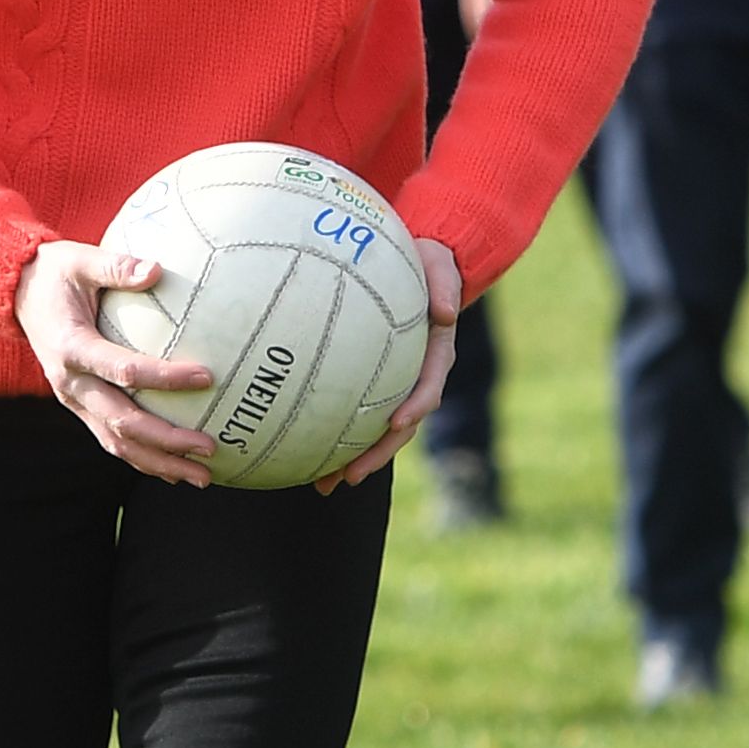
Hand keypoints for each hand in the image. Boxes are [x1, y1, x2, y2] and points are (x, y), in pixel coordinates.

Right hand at [15, 241, 214, 484]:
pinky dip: (143, 457)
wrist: (16, 294)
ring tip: (201, 476)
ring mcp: (73, 400)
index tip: (206, 377)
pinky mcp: (79, 407)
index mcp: (71, 348)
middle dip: (168, 440)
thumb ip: (117, 266)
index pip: (124, 370)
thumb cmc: (54, 272)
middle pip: (122, 422)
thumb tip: (157, 269)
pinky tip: (174, 468)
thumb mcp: (80, 260)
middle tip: (210, 447)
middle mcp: (70, 383)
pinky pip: (111, 439)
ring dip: (159, 462)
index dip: (165, 377)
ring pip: (117, 442)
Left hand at [316, 239, 463, 493]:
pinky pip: (353, 413)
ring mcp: (395, 386)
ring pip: (376, 432)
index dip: (415, 409)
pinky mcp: (373, 385)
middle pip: (400, 428)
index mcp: (435, 356)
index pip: (429, 388)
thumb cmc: (425, 263)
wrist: (415, 266)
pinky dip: (333, 433)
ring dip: (354, 460)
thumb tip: (445, 312)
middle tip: (350, 476)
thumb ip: (445, 284)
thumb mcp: (440, 264)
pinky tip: (303, 451)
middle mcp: (416, 379)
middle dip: (376, 455)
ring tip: (325, 484)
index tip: (397, 423)